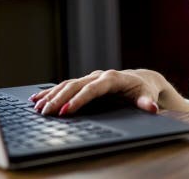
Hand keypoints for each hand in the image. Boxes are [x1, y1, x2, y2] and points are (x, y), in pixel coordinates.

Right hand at [29, 69, 166, 116]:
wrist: (141, 80)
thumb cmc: (143, 89)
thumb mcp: (147, 95)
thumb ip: (146, 102)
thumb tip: (151, 107)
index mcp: (112, 78)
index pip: (93, 89)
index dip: (79, 100)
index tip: (67, 111)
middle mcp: (98, 75)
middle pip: (75, 86)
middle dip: (59, 99)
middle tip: (45, 112)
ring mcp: (90, 78)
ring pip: (67, 84)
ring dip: (51, 95)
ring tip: (37, 107)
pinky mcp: (85, 82)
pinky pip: (65, 86)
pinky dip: (51, 92)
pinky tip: (37, 99)